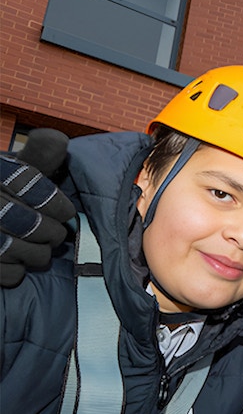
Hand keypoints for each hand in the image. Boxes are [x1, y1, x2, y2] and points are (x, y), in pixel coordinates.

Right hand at [1, 128, 74, 287]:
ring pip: (27, 253)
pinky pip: (11, 274)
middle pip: (35, 225)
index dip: (58, 206)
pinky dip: (19, 270)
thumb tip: (57, 139)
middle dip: (53, 232)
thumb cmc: (3, 191)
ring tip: (38, 247)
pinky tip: (15, 259)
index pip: (33, 191)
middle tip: (55, 234)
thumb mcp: (17, 169)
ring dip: (40, 253)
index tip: (66, 213)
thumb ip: (40, 154)